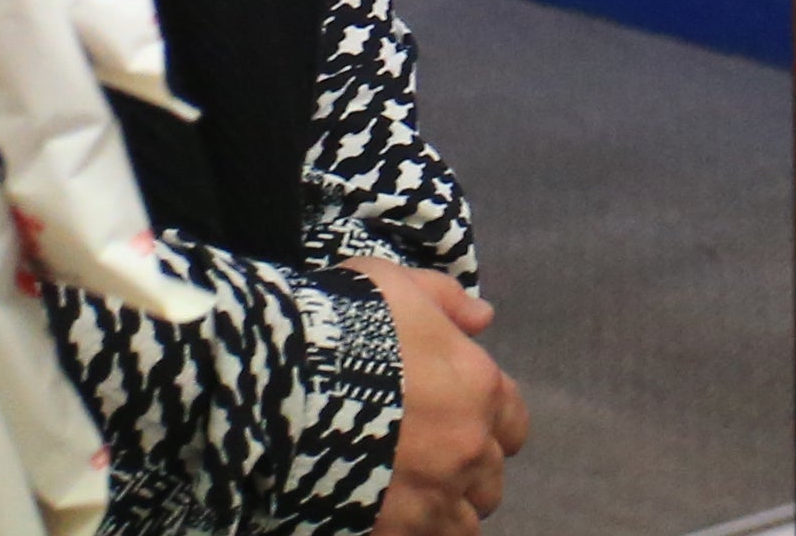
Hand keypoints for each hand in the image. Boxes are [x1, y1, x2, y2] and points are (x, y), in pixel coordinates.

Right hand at [358, 256, 524, 535]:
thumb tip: (484, 319)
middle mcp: (467, 449)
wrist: (282, 384)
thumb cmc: (344, 325)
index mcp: (480, 389)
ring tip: (409, 500)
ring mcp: (430, 498)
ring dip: (442, 512)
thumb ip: (447, 301)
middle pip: (488, 483)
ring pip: (462, 526)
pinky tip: (384, 519)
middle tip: (428, 465)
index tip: (461, 426)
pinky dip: (409, 533)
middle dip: (464, 474)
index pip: (513, 426)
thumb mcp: (398, 285)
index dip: (488, 427)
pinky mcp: (391, 532)